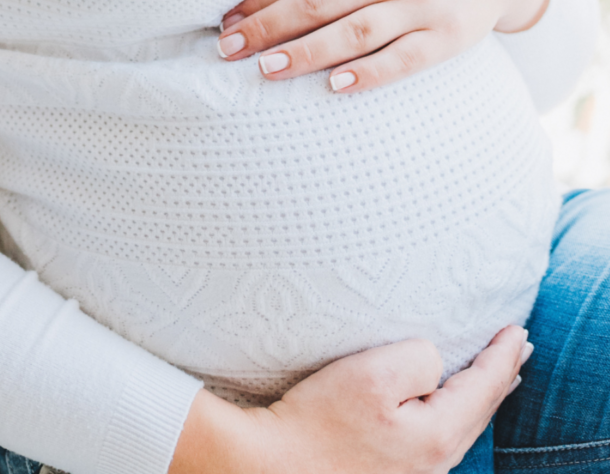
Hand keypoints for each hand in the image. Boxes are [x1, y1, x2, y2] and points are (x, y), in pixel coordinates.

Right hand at [169, 325, 532, 473]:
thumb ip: (418, 360)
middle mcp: (434, 461)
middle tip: (518, 347)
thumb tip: (434, 364)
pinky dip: (455, 411)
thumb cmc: (316, 420)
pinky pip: (439, 436)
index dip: (503, 355)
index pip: (485, 387)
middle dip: (501, 376)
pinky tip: (447, 407)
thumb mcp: (371, 375)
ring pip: (461, 426)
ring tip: (495, 376)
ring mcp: (413, 471)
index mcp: (437, 435)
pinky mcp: (390, 471)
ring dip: (480, 394)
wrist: (271, 464)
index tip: (517, 330)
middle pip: (480, 410)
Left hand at [215, 0, 550, 92]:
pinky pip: (402, 59)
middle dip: (266, 28)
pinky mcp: (445, 36)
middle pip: (316, 4)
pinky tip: (335, 86)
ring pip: (352, 33)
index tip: (226, 23)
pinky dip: (368, 73)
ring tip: (266, 69)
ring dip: (305, 53)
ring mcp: (419, 4)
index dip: (258, 0)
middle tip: (228, 51)